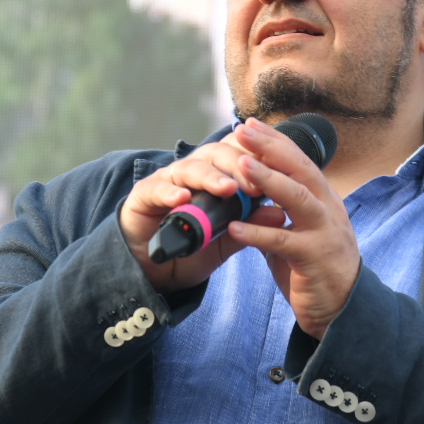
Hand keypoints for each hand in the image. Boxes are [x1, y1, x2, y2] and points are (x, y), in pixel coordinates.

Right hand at [119, 134, 265, 292]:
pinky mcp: (143, 195)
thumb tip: (280, 213)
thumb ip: (249, 225)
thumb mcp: (225, 240)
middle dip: (237, 165)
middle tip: (255, 185)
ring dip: (210, 177)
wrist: (153, 271)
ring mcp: (166, 181)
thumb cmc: (192, 249)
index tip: (278, 174)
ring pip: (189, 168)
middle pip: (215, 154)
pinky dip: (169, 192)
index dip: (256, 158)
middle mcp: (191, 172)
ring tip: (227, 189)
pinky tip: (182, 199)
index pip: (236, 152)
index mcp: (215, 175)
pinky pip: (156, 189)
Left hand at [224, 118, 360, 338]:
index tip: (249, 124)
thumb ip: (276, 214)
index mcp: (323, 200)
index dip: (275, 141)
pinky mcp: (315, 259)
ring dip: (268, 180)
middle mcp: (328, 210)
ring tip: (240, 166)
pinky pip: (284, 241)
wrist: (342, 310)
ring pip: (297, 198)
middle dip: (271, 148)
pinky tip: (234, 226)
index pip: (299, 161)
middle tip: (243, 131)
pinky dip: (258, 233)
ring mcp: (325, 233)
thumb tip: (246, 196)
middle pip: (301, 169)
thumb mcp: (297, 233)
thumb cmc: (315, 269)